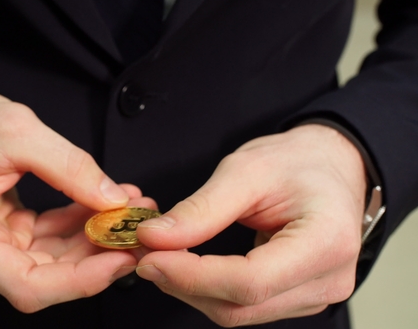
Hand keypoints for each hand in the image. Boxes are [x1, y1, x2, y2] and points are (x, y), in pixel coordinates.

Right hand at [0, 85, 154, 311]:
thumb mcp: (16, 132)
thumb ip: (69, 167)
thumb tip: (114, 199)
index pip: (28, 286)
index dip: (80, 281)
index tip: (120, 258)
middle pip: (48, 276)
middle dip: (98, 256)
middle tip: (139, 229)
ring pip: (54, 258)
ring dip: (95, 237)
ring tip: (132, 207)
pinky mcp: (5, 231)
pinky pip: (49, 237)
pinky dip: (79, 222)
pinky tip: (107, 201)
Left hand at [135, 124, 365, 325]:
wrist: (329, 167)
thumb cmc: (298, 162)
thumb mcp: (247, 170)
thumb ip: (201, 209)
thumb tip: (154, 238)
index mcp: (325, 242)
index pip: (250, 281)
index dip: (193, 275)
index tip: (152, 256)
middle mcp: (327, 279)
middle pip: (240, 305)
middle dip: (184, 284)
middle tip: (147, 253)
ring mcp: (314, 294)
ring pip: (237, 312)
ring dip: (192, 290)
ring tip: (163, 255)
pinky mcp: (296, 298)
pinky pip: (244, 307)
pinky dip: (208, 290)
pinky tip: (188, 266)